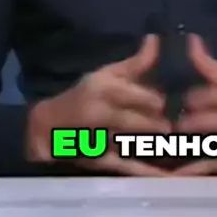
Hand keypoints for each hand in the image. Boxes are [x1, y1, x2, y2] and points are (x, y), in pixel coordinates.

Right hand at [27, 34, 170, 176]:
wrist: (48, 127)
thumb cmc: (83, 96)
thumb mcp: (106, 74)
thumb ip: (135, 62)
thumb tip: (156, 39)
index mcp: (104, 88)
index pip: (136, 95)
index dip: (154, 102)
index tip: (164, 104)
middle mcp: (101, 114)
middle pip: (136, 121)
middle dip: (155, 124)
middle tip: (169, 126)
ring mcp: (100, 139)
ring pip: (133, 143)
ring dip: (153, 144)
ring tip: (168, 143)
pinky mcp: (102, 161)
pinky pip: (128, 167)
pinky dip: (146, 173)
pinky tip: (166, 177)